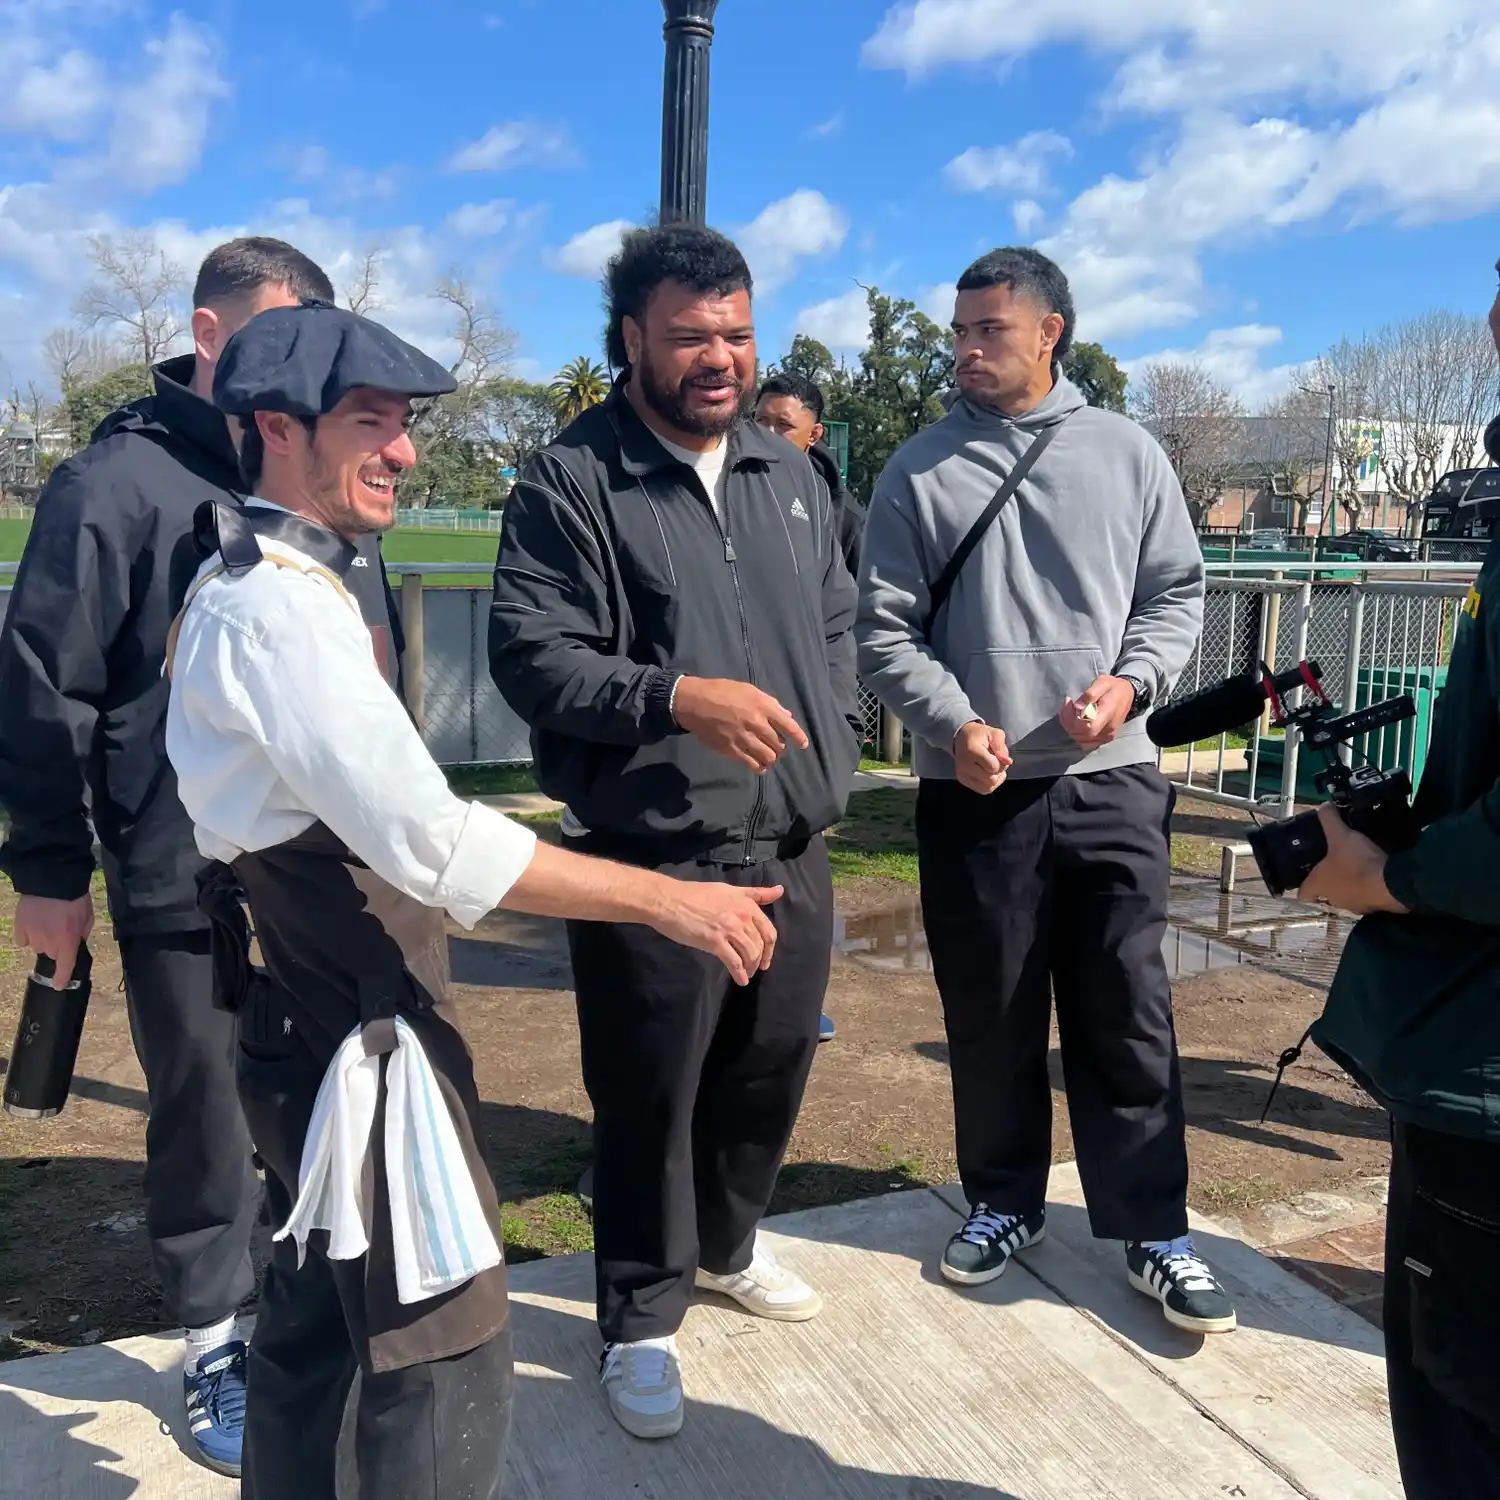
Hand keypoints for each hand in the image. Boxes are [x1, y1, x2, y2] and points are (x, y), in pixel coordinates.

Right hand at [14, 894, 93, 986]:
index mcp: (68, 941)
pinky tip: (34, 922)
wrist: (53, 880)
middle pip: (51, 954)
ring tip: (48, 922)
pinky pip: (23, 939)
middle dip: (57, 946)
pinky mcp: (19, 927)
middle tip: (61, 930)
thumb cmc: (75, 897)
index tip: (58, 985)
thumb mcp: (87, 916)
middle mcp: (49, 943)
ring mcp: (32, 936)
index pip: (65, 966)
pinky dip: (28, 934)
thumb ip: (81, 933)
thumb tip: (75, 941)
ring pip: (37, 946)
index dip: (62, 978)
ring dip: (43, 939)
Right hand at [649, 880, 782, 985]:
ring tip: (746, 974)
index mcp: (746, 903)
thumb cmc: (696, 894)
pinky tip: (740, 981)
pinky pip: (734, 962)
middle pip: (760, 944)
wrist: (669, 900)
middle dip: (760, 960)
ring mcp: (729, 929)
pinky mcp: (715, 942)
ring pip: (750, 954)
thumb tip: (780, 890)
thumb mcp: (730, 890)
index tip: (766, 957)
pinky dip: (739, 974)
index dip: (769, 947)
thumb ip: (756, 893)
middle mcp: (741, 916)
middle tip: (756, 969)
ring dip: (750, 968)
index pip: (768, 929)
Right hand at [673, 676, 809, 772]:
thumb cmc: (722, 691)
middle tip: (776, 746)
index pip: (788, 725)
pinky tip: (760, 767)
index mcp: (762, 706)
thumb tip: (787, 717)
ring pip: (768, 756)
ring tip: (768, 756)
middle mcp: (756, 723)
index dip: (799, 737)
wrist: (694, 702)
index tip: (803, 745)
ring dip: (771, 758)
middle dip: (780, 747)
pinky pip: (752, 764)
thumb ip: (770, 704)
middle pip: (778, 744)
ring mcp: (743, 738)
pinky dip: (759, 767)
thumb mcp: (748, 690)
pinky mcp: (731, 750)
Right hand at [953, 721, 1012, 794]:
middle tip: (996, 761)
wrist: (961, 737)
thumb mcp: (994, 734)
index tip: (997, 754)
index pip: (993, 767)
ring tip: (993, 768)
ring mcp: (963, 775)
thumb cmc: (980, 735)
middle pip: (991, 780)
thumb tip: (1008, 762)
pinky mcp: (963, 780)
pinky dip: (989, 784)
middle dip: (998, 772)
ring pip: (988, 788)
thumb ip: (1002, 748)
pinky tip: (989, 774)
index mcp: (972, 751)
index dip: (1001, 763)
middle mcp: (965, 765)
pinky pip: (983, 790)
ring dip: (995, 780)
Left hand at [1061, 675, 1135, 749]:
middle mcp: (1108, 729)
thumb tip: (1078, 707)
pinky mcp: (1105, 739)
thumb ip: (1090, 695)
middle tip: (1068, 705)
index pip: (1086, 727)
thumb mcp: (1102, 683)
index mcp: (1108, 713)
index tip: (1070, 703)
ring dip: (1070, 727)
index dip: (1073, 718)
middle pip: (1081, 734)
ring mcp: (1107, 736)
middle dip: (1069, 721)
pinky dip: (1077, 733)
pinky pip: (1086, 742)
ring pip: (1081, 740)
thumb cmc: (1113, 687)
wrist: (1127, 693)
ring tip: (1071, 711)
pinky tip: (1075, 721)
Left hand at [1297, 805, 1408, 914]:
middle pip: (1327, 894)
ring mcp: (1355, 907)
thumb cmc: (1356, 862)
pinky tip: (1376, 875)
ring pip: (1348, 897)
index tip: (1309, 878)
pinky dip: (1370, 889)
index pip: (1303, 894)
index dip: (1304, 887)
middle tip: (1337, 864)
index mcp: (1319, 885)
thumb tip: (1323, 806)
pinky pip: (1368, 899)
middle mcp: (1334, 900)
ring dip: (1351, 886)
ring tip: (1358, 867)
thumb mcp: (1341, 835)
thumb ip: (1330, 820)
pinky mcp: (1375, 908)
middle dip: (1331, 881)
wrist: (1391, 884)